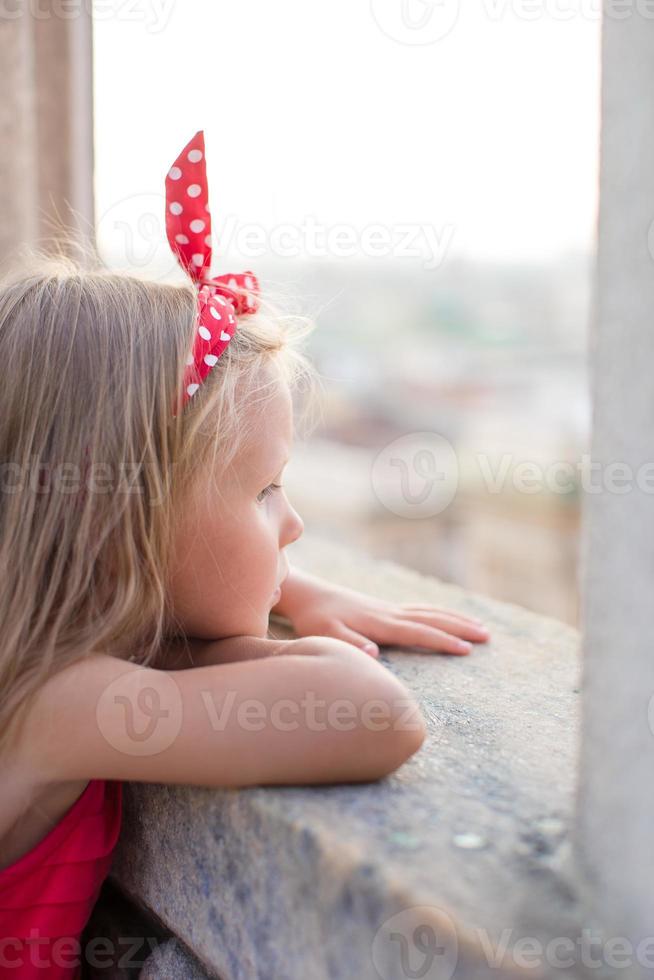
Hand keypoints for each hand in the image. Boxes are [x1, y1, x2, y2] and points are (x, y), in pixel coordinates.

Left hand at [273, 568, 489, 657]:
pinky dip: (439, 613)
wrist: (307, 594)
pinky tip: (446, 618)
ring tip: (481, 627)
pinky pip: (420, 610)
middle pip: (433, 618)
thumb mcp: (326, 636)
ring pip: (430, 612)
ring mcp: (389, 609)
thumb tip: (374, 653)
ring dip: (456, 619)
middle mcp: (390, 613)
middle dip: (461, 627)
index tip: (467, 650)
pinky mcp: (384, 609)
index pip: (418, 632)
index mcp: (381, 623)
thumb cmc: (314, 619)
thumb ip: (350, 643)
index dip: (443, 641)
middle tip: (488, 637)